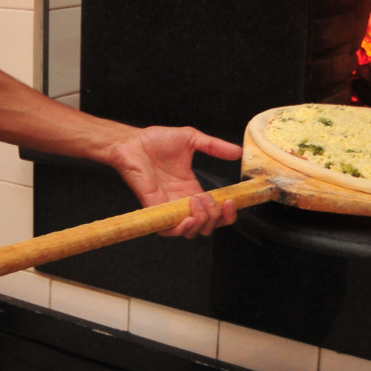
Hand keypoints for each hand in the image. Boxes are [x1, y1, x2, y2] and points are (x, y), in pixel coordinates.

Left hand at [107, 125, 243, 236]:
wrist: (132, 141)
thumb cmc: (156, 140)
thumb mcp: (192, 139)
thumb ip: (215, 146)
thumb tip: (238, 152)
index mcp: (193, 190)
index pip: (215, 213)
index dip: (227, 214)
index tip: (231, 201)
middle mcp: (183, 203)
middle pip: (208, 227)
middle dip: (216, 217)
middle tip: (210, 197)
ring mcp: (169, 208)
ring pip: (192, 231)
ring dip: (202, 220)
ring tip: (198, 199)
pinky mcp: (155, 210)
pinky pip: (169, 230)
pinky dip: (182, 228)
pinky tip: (188, 216)